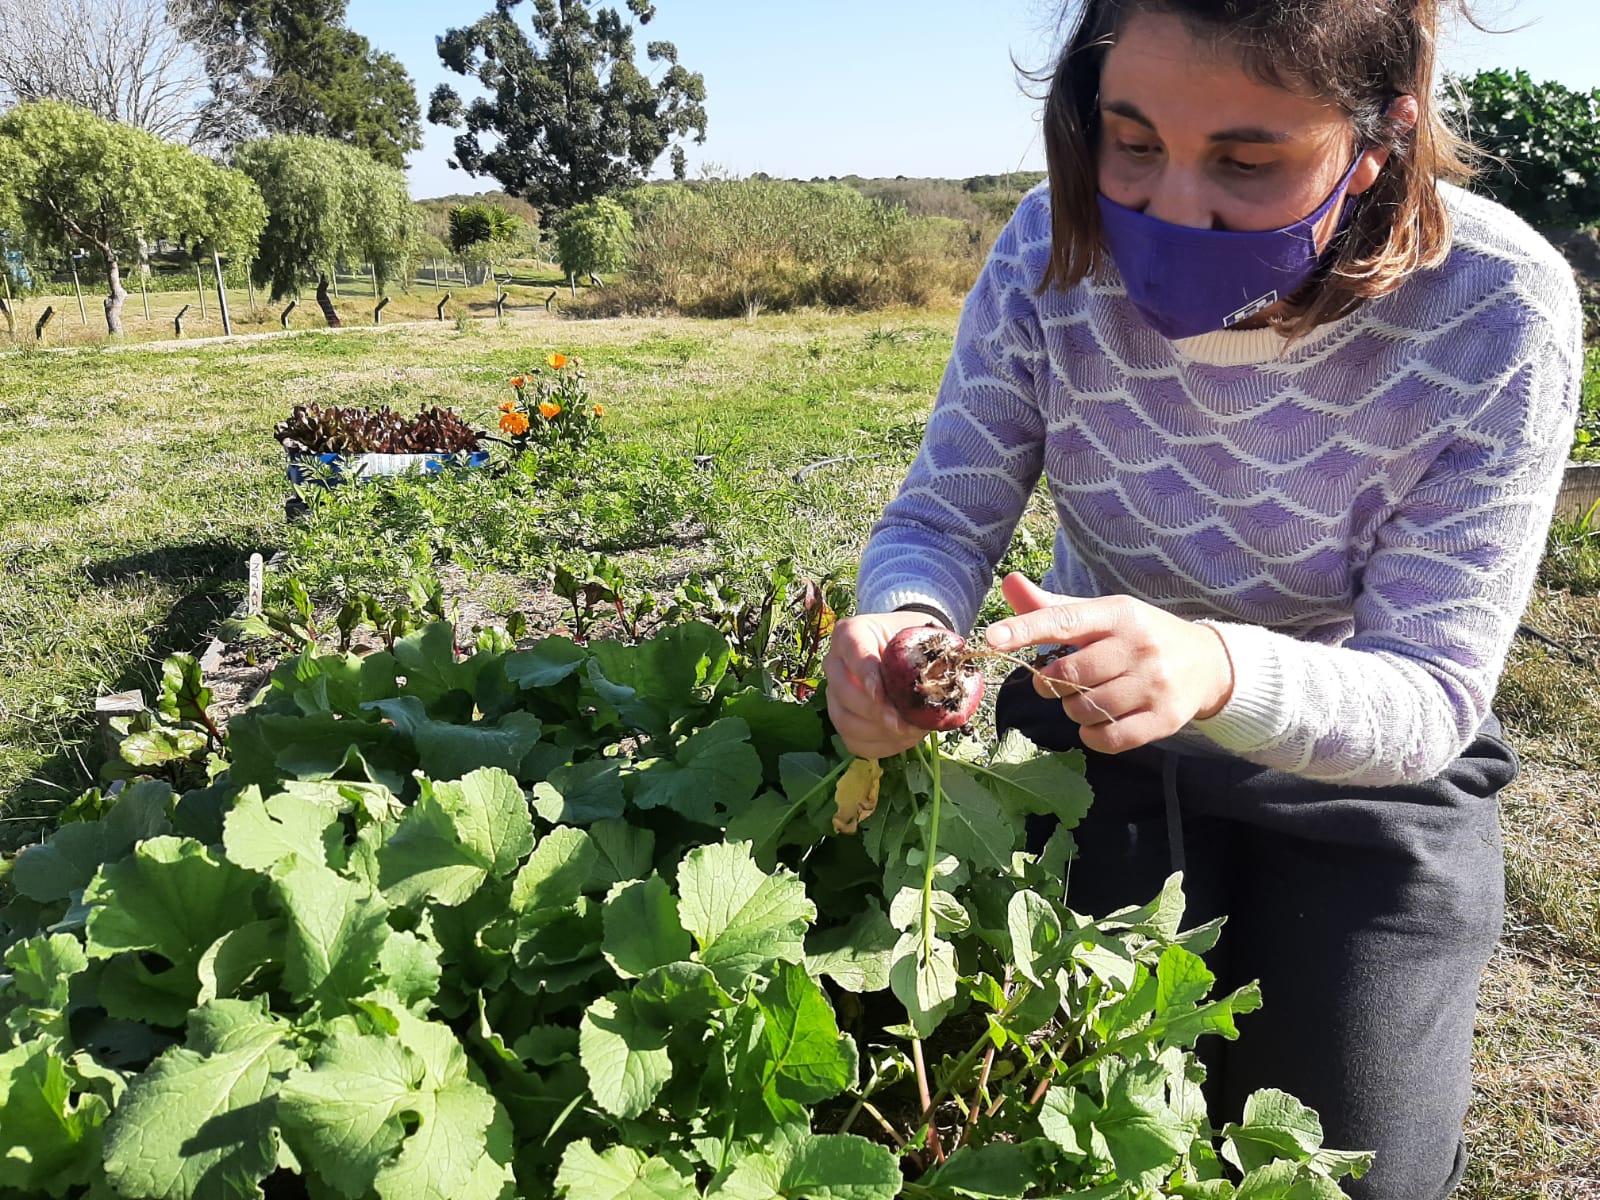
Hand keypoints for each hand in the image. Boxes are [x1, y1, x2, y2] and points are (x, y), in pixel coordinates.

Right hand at [824, 610, 944, 758]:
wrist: (905, 652)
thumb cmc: (911, 641)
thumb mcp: (917, 636)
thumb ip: (922, 651)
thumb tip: (941, 679)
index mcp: (849, 633)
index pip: (853, 653)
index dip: (866, 676)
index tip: (882, 694)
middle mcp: (834, 663)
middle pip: (844, 693)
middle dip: (876, 713)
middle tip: (905, 724)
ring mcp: (834, 693)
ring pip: (844, 721)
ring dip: (879, 733)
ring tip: (910, 732)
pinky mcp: (842, 718)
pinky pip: (853, 741)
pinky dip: (880, 746)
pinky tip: (903, 740)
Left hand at [984, 573, 1233, 754]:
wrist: (1206, 664)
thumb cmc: (1138, 636)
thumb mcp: (1101, 614)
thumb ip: (1052, 607)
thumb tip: (1009, 583)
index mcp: (1117, 614)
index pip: (1063, 620)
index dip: (1024, 630)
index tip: (991, 638)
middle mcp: (1138, 646)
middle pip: (1067, 675)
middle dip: (1050, 683)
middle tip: (1058, 680)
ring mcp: (1153, 684)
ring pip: (1084, 709)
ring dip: (1072, 709)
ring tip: (1087, 696)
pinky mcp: (1163, 719)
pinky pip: (1108, 738)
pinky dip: (1092, 734)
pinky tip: (1100, 720)